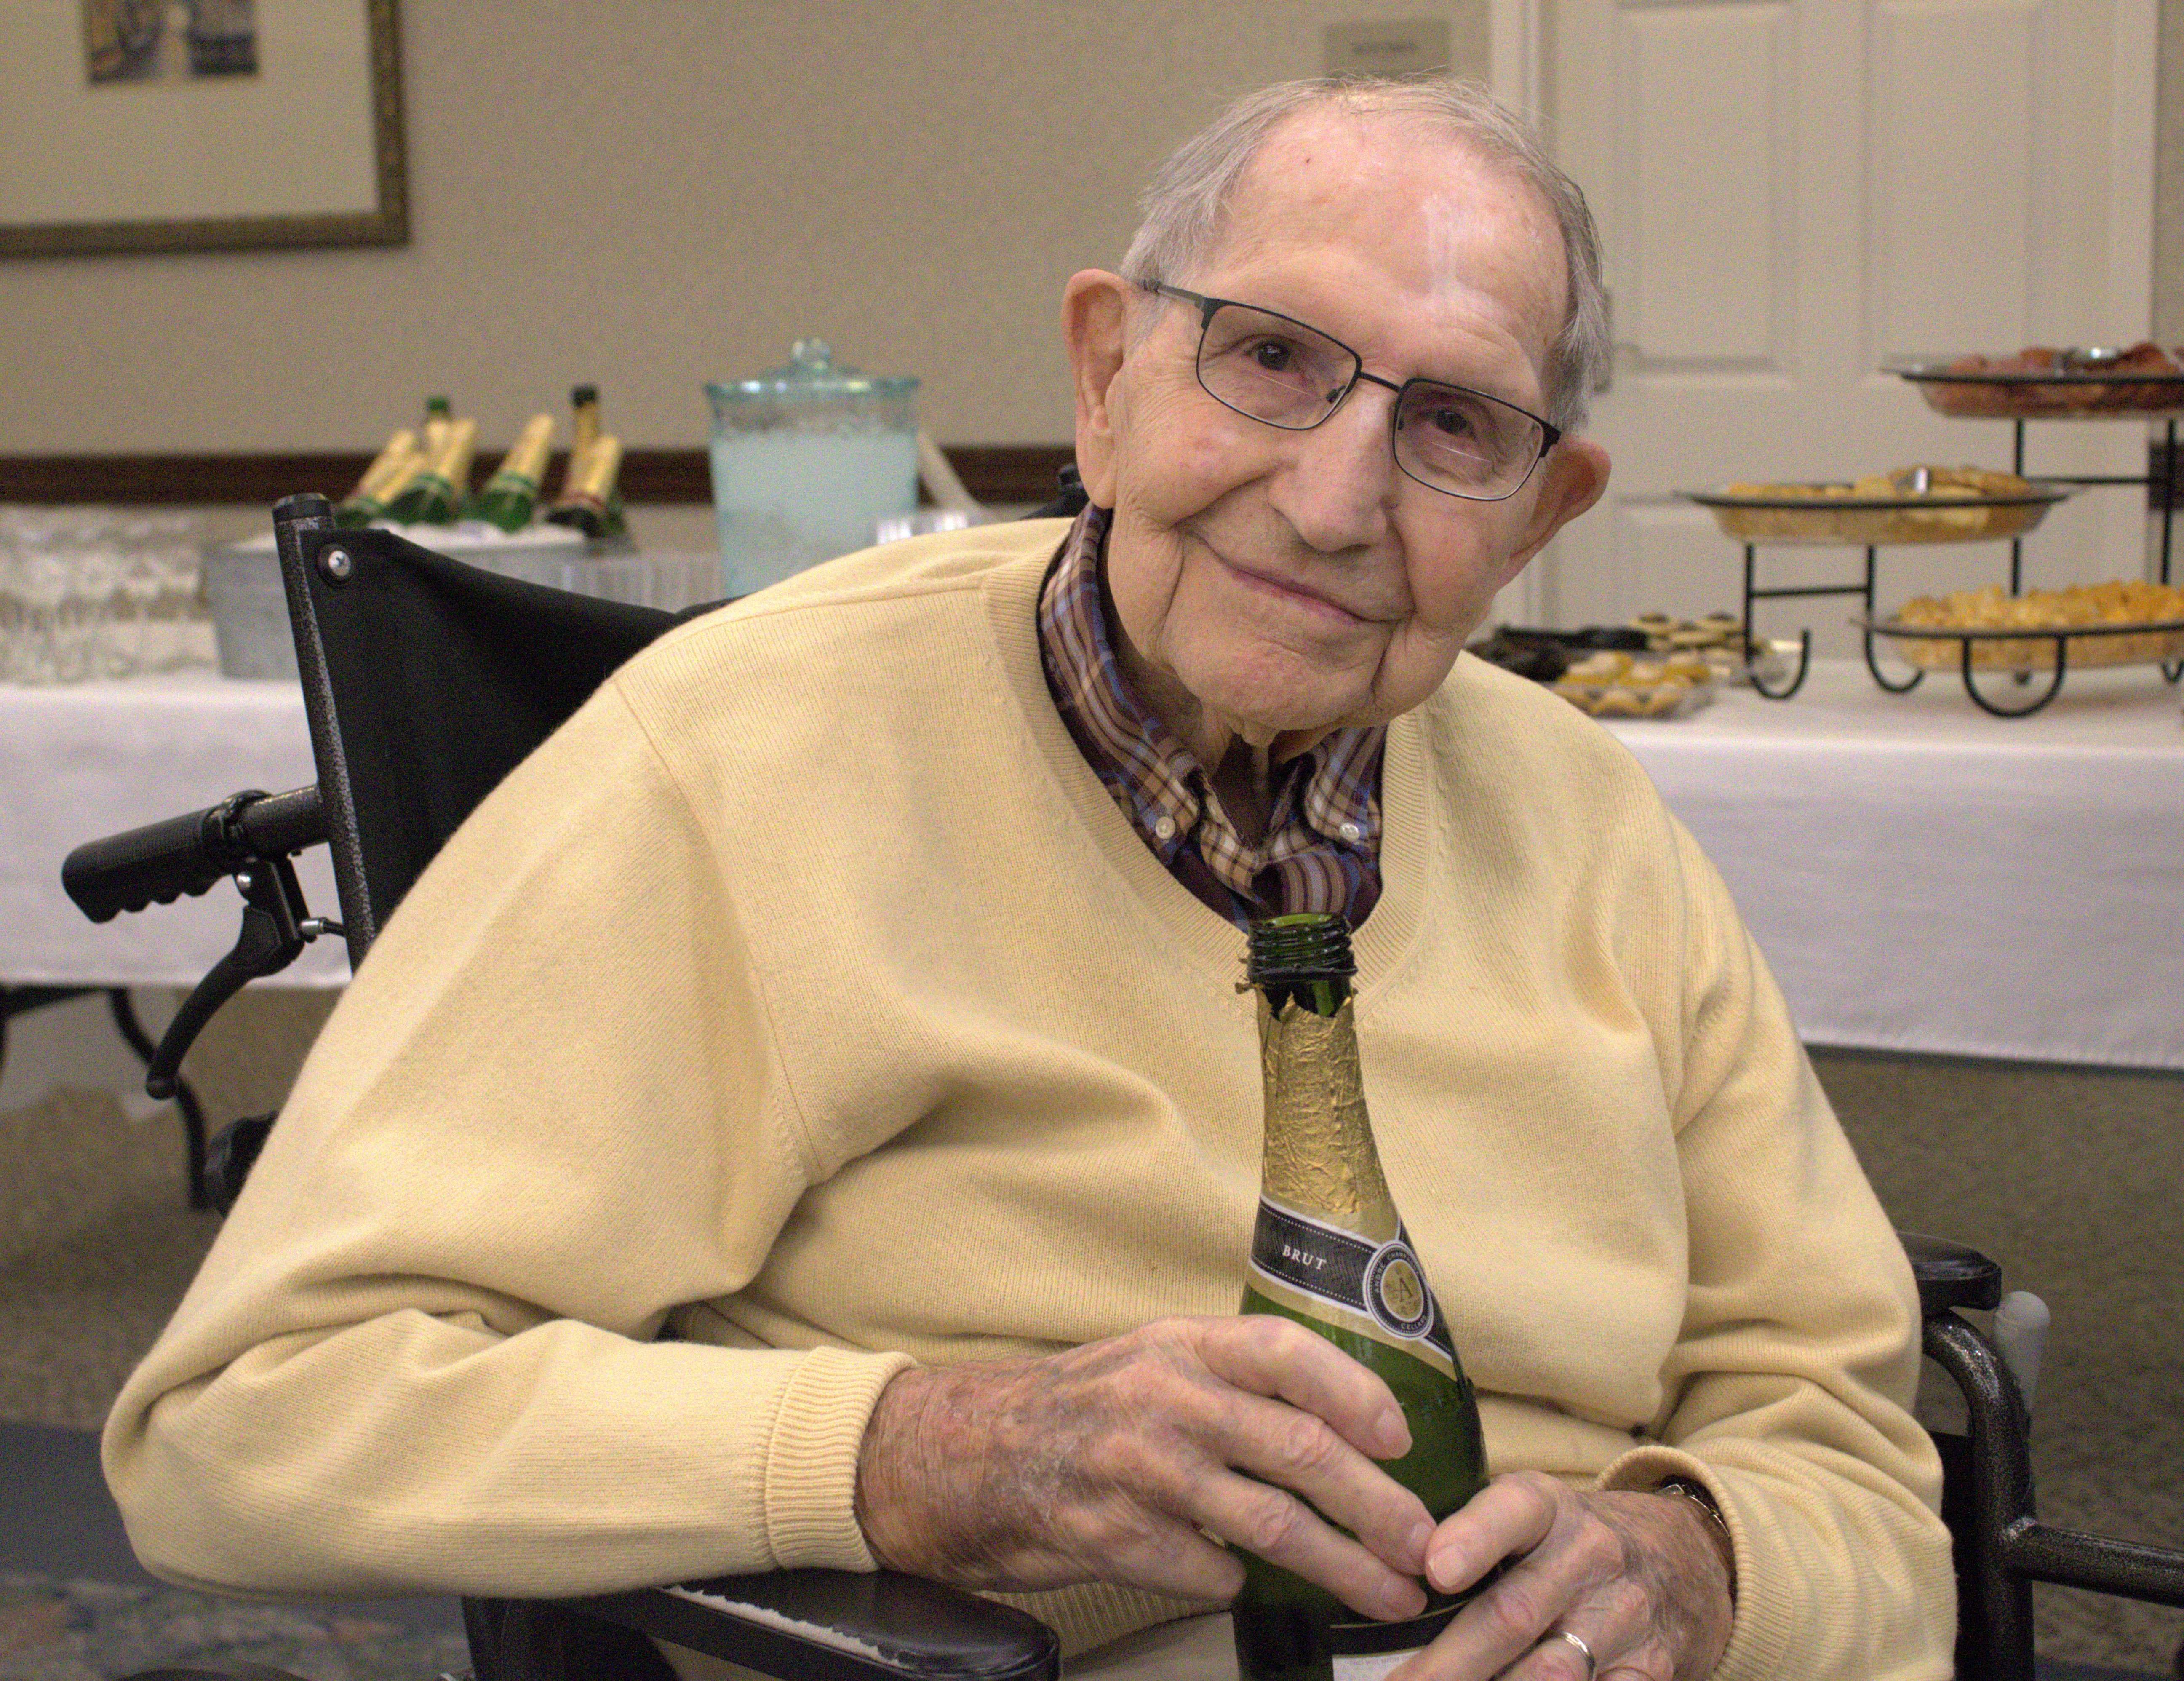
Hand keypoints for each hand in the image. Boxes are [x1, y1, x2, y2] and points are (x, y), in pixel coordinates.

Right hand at [854, 1316, 1436, 1620]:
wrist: (969, 1455)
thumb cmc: (1080, 1410)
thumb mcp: (1152, 1360)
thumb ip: (1233, 1378)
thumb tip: (1345, 1421)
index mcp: (1181, 1345)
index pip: (1288, 1353)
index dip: (1354, 1394)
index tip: (1402, 1441)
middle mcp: (1164, 1398)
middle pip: (1300, 1450)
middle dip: (1378, 1506)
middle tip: (1427, 1546)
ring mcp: (1139, 1469)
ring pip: (1272, 1526)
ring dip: (1345, 1568)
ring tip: (1388, 1595)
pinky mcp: (1116, 1536)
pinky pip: (1211, 1572)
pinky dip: (1237, 1584)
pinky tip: (1247, 1585)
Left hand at [1396, 1473, 1734, 1680]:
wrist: (1682, 1560)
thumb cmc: (1570, 1543)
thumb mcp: (1530, 1516)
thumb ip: (1468, 1537)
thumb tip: (1383, 1578)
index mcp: (1549, 1509)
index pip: (1512, 1512)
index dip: (1473, 1539)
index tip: (1434, 1570)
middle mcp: (1591, 1555)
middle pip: (1514, 1613)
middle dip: (1450, 1662)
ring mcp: (1625, 1617)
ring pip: (1551, 1673)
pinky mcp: (1652, 1669)